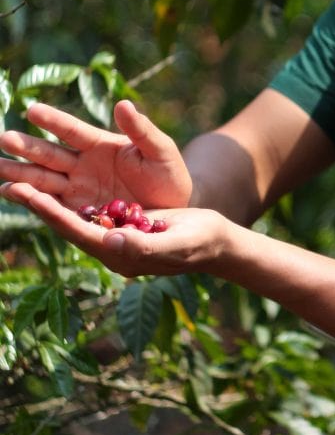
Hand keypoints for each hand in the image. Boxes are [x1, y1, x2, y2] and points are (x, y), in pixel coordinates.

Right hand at [0, 100, 192, 210]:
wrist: (174, 209)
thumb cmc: (168, 174)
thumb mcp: (160, 150)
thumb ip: (142, 130)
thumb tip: (123, 104)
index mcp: (101, 144)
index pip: (72, 130)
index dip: (54, 121)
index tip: (32, 110)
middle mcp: (83, 164)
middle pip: (50, 155)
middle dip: (27, 147)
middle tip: (3, 139)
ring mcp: (78, 188)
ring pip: (44, 179)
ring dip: (20, 174)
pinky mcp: (79, 210)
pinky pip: (53, 205)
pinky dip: (32, 200)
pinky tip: (10, 193)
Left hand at [0, 179, 230, 278]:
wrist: (214, 242)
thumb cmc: (200, 243)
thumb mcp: (176, 243)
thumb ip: (144, 244)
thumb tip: (111, 239)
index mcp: (119, 253)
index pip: (77, 232)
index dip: (50, 213)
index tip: (27, 193)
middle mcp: (109, 246)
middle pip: (65, 223)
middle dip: (37, 204)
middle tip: (7, 183)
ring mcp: (112, 235)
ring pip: (71, 214)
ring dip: (45, 198)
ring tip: (15, 181)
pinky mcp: (119, 223)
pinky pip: (85, 209)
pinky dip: (65, 195)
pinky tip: (49, 183)